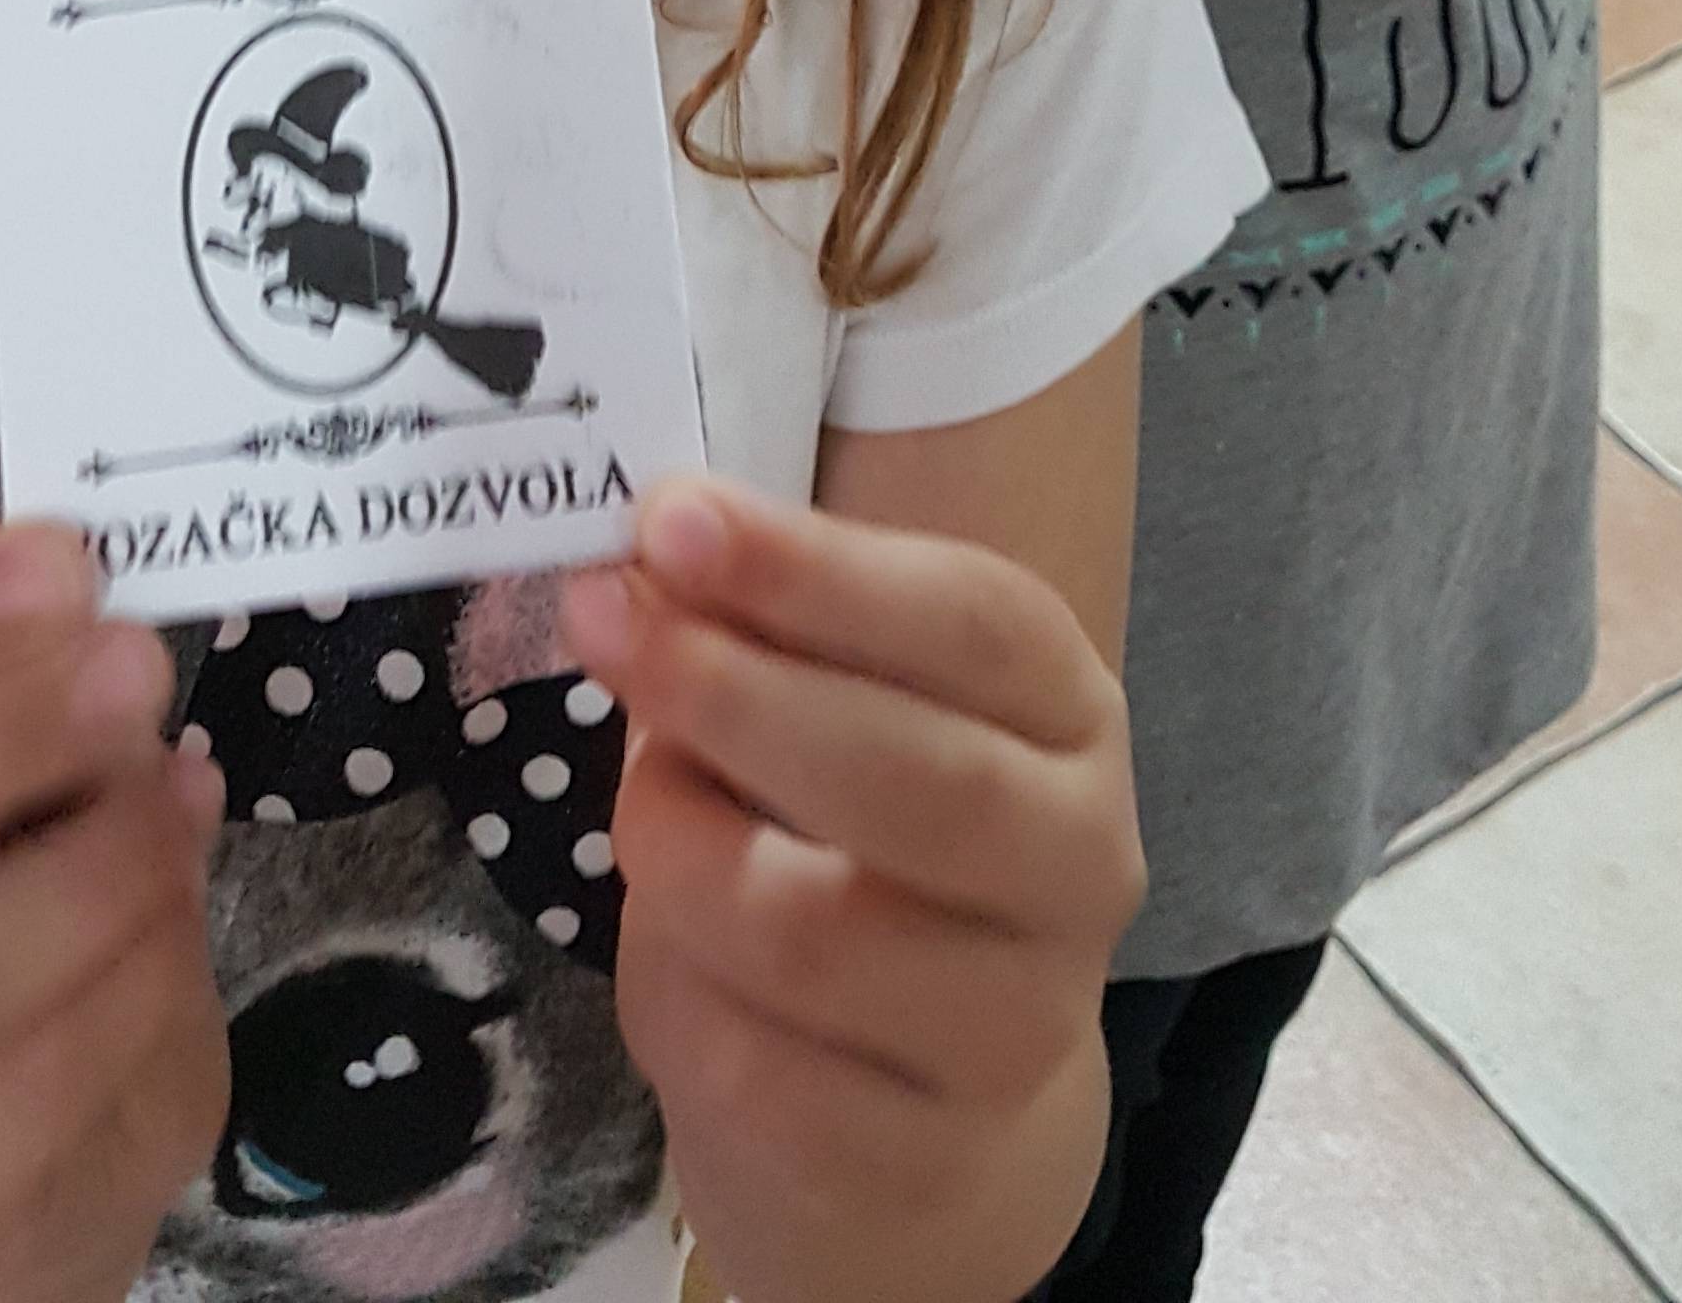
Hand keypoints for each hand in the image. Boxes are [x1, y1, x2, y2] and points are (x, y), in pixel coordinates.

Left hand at [563, 483, 1142, 1302]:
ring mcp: (1016, 1031)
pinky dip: (673, 990)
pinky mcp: (921, 1162)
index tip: (669, 519)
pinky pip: (753, 1071)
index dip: (813, 569)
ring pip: (813, 934)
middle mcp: (1080, 867)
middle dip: (734, 692)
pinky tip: (670, 951)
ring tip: (639, 812)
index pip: (972, 622)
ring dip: (680, 849)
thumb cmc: (854, 835)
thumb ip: (762, 623)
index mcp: (1069, 716)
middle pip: (916, 778)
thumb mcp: (835, 701)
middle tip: (602, 621)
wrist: (915, 1094)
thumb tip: (642, 557)